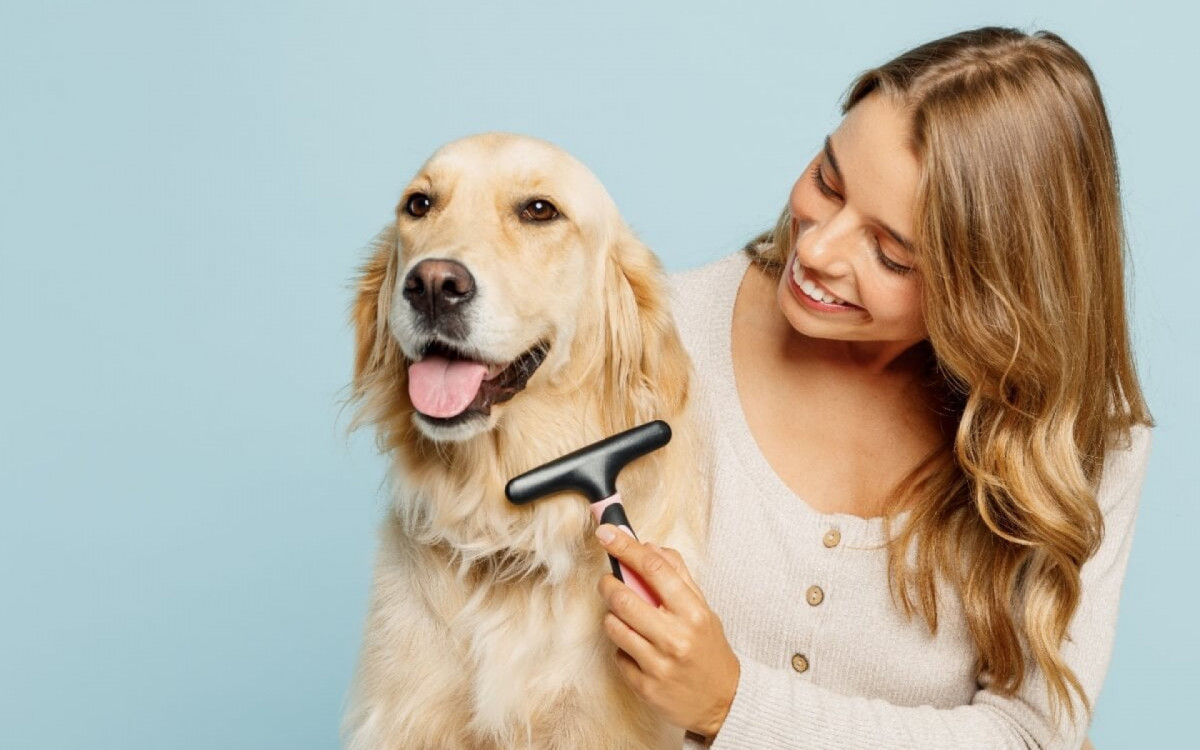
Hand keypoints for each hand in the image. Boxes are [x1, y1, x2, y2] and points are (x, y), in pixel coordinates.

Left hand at [595, 524, 739, 738]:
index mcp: (693, 613)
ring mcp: (658, 664)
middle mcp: (676, 638)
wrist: (724, 703)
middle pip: (624, 598)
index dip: (626, 547)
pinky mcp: (644, 686)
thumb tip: (649, 546)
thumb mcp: (703, 609)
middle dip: (608, 584)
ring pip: (614, 626)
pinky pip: (617, 654)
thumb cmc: (709, 650)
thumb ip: (678, 576)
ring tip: (626, 618)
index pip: (655, 569)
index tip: (607, 533)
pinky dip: (622, 647)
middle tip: (608, 581)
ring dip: (612, 616)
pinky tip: (637, 649)